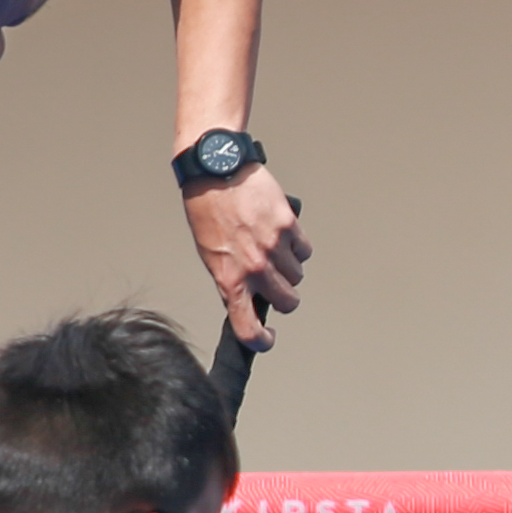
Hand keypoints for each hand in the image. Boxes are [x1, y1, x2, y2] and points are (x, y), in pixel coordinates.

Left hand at [182, 164, 307, 350]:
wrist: (216, 171)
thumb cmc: (207, 211)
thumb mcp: (210, 255)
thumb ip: (232, 280)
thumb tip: (248, 298)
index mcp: (230, 279)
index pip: (249, 328)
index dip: (261, 340)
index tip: (267, 337)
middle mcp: (254, 268)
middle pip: (287, 302)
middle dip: (284, 297)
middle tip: (275, 284)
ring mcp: (274, 247)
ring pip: (298, 275)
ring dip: (289, 268)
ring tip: (272, 249)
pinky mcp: (289, 226)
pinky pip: (304, 250)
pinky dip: (296, 247)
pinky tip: (281, 234)